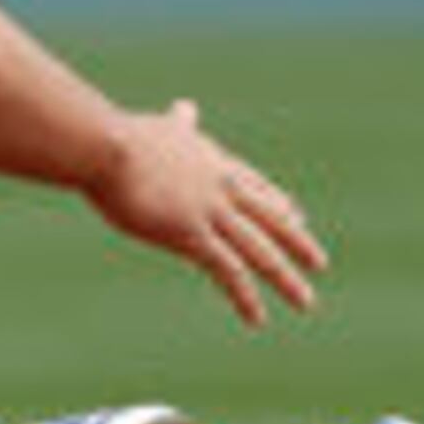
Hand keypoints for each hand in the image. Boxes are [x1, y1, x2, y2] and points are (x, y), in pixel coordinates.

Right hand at [91, 98, 327, 325]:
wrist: (105, 146)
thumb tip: (187, 106)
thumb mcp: (161, 127)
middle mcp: (222, 186)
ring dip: (285, 278)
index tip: (298, 215)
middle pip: (271, 218)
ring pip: (260, 249)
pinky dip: (244, 296)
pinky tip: (256, 318)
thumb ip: (178, 123)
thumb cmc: (120, 136)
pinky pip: (228, 270)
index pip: (257, 185)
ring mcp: (210, 211)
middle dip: (297, 242)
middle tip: (319, 263)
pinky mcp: (191, 233)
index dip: (279, 203)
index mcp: (214, 160)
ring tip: (305, 302)